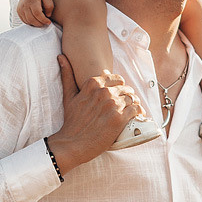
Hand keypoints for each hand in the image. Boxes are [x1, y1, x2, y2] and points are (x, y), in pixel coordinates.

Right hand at [16, 0, 53, 26]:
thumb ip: (49, 6)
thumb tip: (47, 15)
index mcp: (32, 0)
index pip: (37, 13)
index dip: (43, 19)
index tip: (48, 22)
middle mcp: (24, 5)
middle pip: (32, 19)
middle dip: (40, 23)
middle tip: (45, 23)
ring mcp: (20, 9)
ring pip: (28, 21)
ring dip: (36, 24)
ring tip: (41, 21)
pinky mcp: (19, 12)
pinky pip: (25, 21)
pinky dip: (31, 23)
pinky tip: (36, 20)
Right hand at [45, 55, 143, 174]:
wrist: (72, 144)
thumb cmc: (71, 121)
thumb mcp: (69, 96)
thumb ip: (67, 75)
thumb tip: (61, 57)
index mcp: (93, 83)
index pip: (116, 78)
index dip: (119, 86)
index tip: (119, 94)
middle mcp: (104, 92)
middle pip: (126, 88)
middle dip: (127, 95)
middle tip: (127, 104)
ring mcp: (113, 104)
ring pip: (132, 98)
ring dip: (134, 104)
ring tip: (134, 110)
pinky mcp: (120, 118)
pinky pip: (136, 110)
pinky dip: (139, 113)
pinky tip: (138, 116)